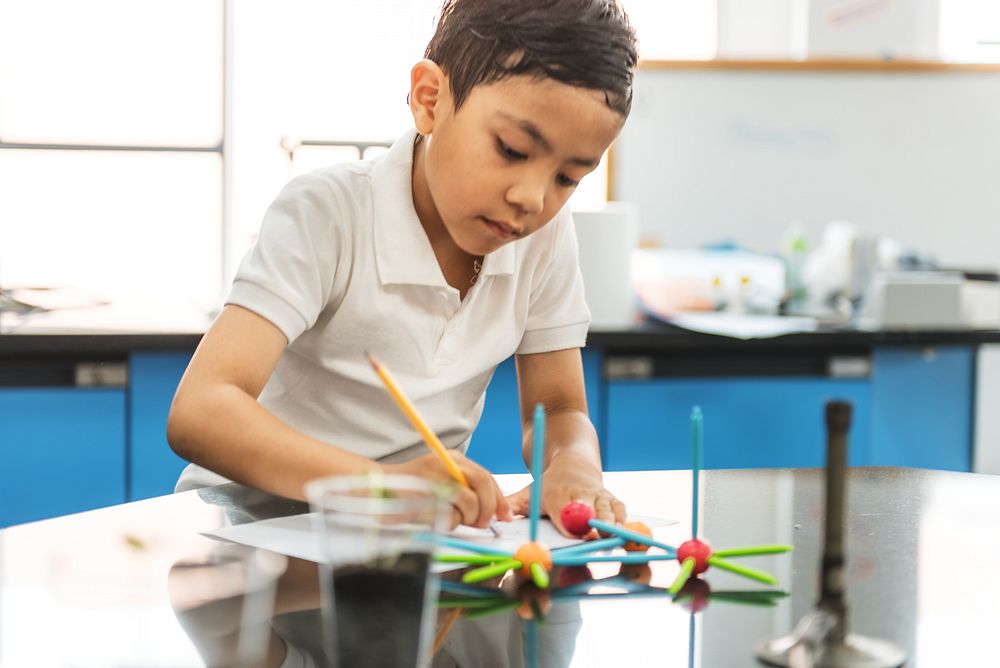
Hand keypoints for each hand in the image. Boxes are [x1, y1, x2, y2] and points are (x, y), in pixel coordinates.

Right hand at [383, 451, 512, 530]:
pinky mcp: (428, 494)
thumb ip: (464, 492)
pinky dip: (449, 523)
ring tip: (451, 518)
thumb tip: (491, 513)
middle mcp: (447, 463)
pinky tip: (435, 519)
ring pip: (471, 502)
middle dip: (487, 509)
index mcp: (453, 459)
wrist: (376, 489)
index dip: (498, 499)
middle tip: (483, 524)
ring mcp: (438, 477)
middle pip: (484, 485)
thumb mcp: (440, 483)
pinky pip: (452, 515)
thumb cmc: (409, 491)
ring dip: (466, 518)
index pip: (486, 477)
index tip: (505, 516)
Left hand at [505, 456, 625, 537]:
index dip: (568, 524)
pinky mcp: (612, 499)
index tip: (574, 536)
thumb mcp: (528, 493)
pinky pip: (620, 509)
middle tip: (596, 537)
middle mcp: (580, 495)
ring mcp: (598, 496)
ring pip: (608, 510)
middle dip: (593, 526)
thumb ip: (512, 506)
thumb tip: (496, 519)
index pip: (563, 512)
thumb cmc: (548, 486)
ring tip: (614, 536)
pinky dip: (622, 520)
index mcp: (556, 495)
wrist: (573, 462)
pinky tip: (623, 532)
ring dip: (612, 524)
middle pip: (588, 512)